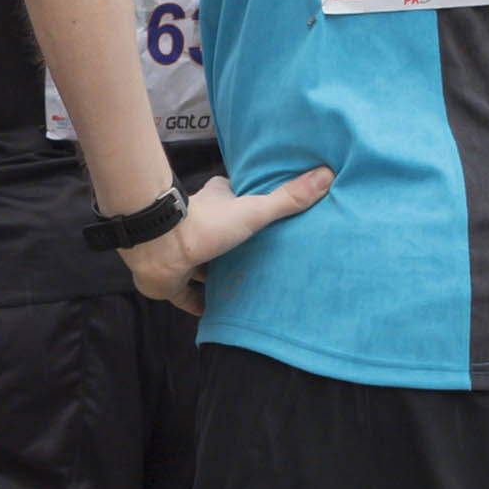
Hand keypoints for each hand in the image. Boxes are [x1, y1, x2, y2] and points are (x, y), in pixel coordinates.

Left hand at [119, 169, 332, 314]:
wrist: (162, 250)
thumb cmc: (207, 225)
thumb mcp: (254, 210)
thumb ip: (287, 199)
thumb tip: (327, 175)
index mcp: (215, 201)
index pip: (233, 197)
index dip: (248, 205)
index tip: (267, 215)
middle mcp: (197, 225)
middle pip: (222, 235)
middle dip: (238, 247)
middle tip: (264, 260)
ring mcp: (182, 255)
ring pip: (205, 266)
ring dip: (220, 277)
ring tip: (247, 289)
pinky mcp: (172, 282)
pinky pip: (188, 296)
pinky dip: (201, 305)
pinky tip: (218, 313)